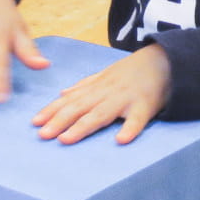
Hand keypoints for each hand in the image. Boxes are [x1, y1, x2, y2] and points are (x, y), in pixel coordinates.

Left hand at [33, 45, 169, 144]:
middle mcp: (107, 92)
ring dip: (83, 126)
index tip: (35, 122)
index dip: (52, 111)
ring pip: (101, 113)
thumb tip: (62, 93)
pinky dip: (130, 128)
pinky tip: (121, 140)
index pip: (70, 100)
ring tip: (66, 139)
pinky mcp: (145, 105)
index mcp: (97, 87)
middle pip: (80, 108)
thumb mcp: (106, 74)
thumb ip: (84, 85)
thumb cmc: (134, 70)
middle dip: (59, 121)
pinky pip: (137, 119)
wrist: (165, 59)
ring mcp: (126, 98)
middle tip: (43, 135)